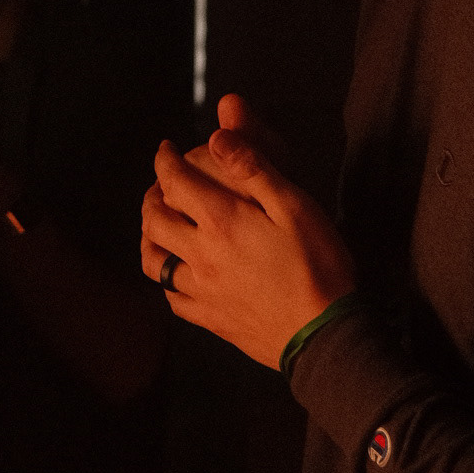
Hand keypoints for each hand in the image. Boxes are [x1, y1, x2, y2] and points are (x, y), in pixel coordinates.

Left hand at [139, 93, 355, 367]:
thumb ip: (254, 168)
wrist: (326, 335)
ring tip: (158, 224)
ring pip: (153, 260)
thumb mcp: (295, 206)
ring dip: (148, 235)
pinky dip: (166, 278)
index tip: (165, 149)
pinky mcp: (211, 319)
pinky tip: (176, 272)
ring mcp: (201, 291)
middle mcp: (200, 255)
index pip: (174, 181)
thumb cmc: (318, 265)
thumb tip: (216, 137)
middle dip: (151, 194)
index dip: (164, 159)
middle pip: (153, 219)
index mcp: (220, 222)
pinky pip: (172, 298)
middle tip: (161, 184)